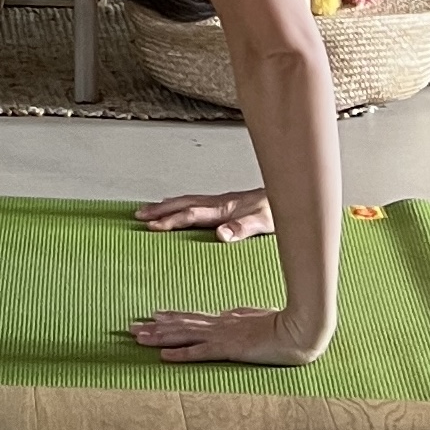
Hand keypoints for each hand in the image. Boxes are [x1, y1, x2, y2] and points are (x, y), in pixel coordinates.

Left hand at [129, 306, 325, 366]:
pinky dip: (180, 354)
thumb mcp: (257, 318)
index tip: (152, 316)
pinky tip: (164, 355)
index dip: (170, 318)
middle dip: (154, 327)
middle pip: (180, 326)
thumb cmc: (285, 324)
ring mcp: (223, 336)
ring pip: (183, 336)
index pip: (192, 318)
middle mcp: (219, 325)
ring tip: (137, 337)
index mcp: (226, 319)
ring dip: (158, 338)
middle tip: (130, 327)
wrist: (301, 328)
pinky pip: (200, 353)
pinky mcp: (230, 349)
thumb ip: (241, 317)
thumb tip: (229, 315)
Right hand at [133, 188, 272, 241]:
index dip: (170, 220)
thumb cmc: (279, 211)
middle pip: (183, 204)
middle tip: (138, 214)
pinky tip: (179, 207)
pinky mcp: (226, 203)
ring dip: (167, 205)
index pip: (191, 215)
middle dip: (159, 210)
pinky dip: (181, 204)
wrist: (290, 193)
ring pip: (188, 201)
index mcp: (224, 209)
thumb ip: (242, 228)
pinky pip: (196, 202)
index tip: (151, 226)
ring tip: (149, 209)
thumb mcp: (265, 223)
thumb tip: (220, 235)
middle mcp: (219, 203)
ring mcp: (221, 201)